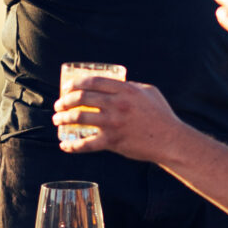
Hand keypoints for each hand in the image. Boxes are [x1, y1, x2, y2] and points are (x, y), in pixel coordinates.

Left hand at [50, 75, 178, 160]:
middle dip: (64, 101)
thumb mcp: (149, 92)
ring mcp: (113, 123)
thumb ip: (131, 86)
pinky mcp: (112, 142)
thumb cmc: (161, 115)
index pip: (92, 81)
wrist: (170, 140)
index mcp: (125, 90)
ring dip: (63, 119)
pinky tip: (64, 145)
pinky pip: (86, 144)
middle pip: (81, 98)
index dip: (75, 83)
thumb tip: (115, 83)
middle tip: (59, 105)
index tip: (66, 88)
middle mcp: (117, 104)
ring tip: (57, 120)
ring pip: (79, 118)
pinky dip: (72, 145)